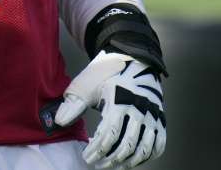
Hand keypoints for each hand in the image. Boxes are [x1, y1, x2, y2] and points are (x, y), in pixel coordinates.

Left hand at [54, 51, 166, 168]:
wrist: (131, 60)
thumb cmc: (106, 73)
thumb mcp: (86, 84)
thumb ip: (73, 104)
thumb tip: (60, 122)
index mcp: (119, 101)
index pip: (108, 135)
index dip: (97, 150)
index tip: (87, 157)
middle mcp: (139, 110)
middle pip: (126, 145)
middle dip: (110, 159)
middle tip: (98, 164)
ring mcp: (152, 116)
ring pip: (143, 148)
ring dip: (128, 161)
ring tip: (114, 165)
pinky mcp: (160, 119)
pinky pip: (158, 144)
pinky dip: (147, 156)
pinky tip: (134, 159)